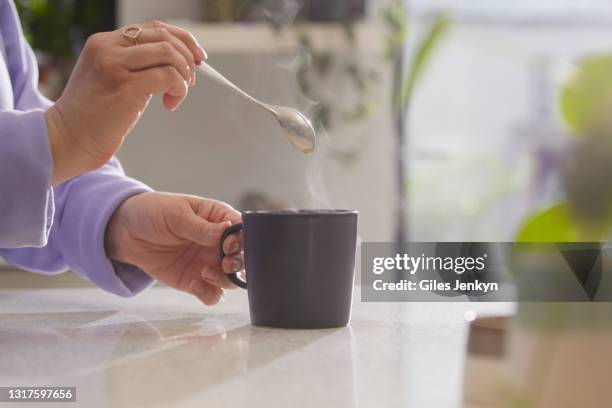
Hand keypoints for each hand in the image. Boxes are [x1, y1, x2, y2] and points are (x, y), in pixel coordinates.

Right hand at [46, 20, 206, 184]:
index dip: (182, 39)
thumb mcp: (111, 78)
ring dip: (184, 75)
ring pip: (169, 54)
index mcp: (104, 41)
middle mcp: (108, 47)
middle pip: (164, 36)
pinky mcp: (126, 86)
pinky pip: (168, 77)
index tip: (196, 57)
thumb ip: (136, 64)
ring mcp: (115, 64)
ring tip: (177, 94)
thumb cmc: (94, 114)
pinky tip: (170, 104)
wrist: (69, 138)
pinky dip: (179, 90)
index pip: (153, 27)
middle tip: (190, 81)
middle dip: (187, 58)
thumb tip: (180, 61)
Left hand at [105, 193, 243, 304]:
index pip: (242, 230)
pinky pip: (212, 294)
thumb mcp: (176, 214)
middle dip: (238, 263)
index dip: (242, 240)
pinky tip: (195, 285)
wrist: (125, 231)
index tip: (228, 245)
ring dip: (225, 280)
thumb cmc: (153, 212)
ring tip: (204, 273)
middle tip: (224, 264)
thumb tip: (227, 231)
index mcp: (219, 218)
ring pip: (232, 280)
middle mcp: (218, 243)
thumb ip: (201, 227)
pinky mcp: (195, 281)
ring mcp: (208, 263)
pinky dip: (209, 294)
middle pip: (243, 258)